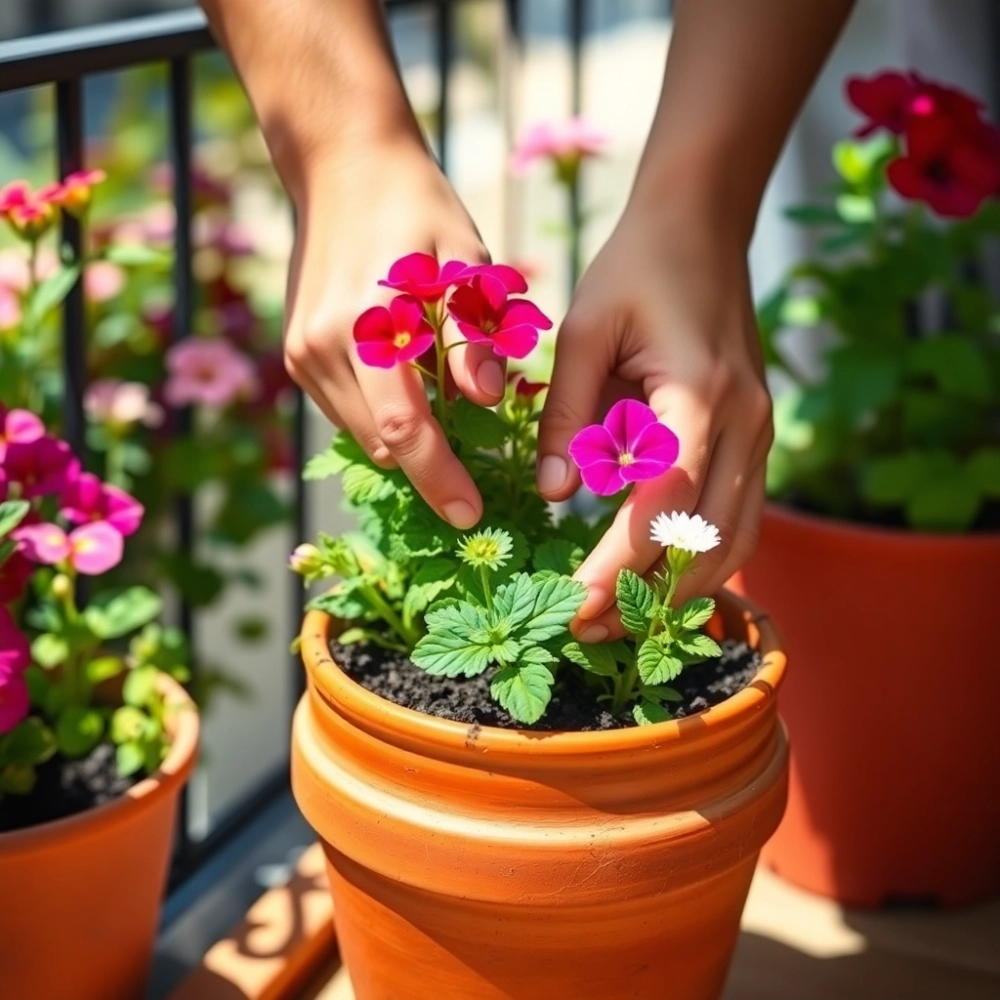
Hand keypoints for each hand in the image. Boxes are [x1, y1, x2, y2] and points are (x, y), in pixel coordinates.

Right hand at [283, 138, 499, 529]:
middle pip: (379, 444)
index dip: (438, 479)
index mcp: (368, 323)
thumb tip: (487, 400)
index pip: (403, 428)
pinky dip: (381, 416)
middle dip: (428, 467)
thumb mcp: (464, 256)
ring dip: (404, 442)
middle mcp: (323, 347)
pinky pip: (345, 410)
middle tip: (477, 467)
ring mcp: (302, 353)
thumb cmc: (418, 207)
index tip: (471, 514)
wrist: (343, 166)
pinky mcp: (296, 354)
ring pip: (361, 434)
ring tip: (447, 416)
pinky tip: (410, 388)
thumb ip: (472, 331)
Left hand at [536, 198, 772, 641]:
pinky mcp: (754, 438)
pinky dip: (701, 560)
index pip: (662, 508)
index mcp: (702, 397)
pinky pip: (738, 519)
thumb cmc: (635, 270)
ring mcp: (760, 434)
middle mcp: (746, 426)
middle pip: (707, 542)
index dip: (617, 568)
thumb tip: (555, 495)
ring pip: (734, 543)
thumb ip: (568, 416)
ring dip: (678, 591)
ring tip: (616, 619)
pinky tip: (656, 580)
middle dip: (645, 598)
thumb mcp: (584, 332)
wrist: (701, 226)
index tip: (571, 608)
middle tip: (582, 629)